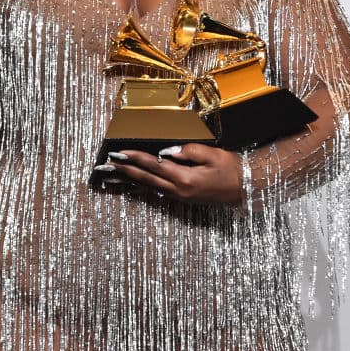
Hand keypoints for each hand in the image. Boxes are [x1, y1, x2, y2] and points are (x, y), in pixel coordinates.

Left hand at [102, 144, 243, 205]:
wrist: (245, 189)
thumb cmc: (230, 169)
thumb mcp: (212, 155)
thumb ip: (188, 151)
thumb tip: (167, 151)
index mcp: (184, 178)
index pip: (153, 165)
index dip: (134, 158)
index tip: (118, 153)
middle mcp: (178, 190)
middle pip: (145, 178)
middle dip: (124, 170)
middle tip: (105, 165)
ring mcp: (178, 197)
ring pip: (147, 187)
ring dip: (128, 180)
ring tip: (111, 176)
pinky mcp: (181, 198)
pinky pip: (155, 192)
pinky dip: (141, 187)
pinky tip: (131, 186)